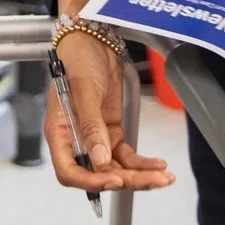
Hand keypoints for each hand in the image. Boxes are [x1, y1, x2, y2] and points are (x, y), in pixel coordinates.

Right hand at [45, 30, 174, 192]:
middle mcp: (77, 141)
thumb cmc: (78, 60)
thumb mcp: (84, 93)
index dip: (90, 182)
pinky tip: (158, 164)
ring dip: (139, 175)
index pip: (69, 172)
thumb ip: (91, 128)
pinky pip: (127, 156)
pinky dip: (142, 163)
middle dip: (127, 180)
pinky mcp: (112, 132)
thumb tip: (100, 161)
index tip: (114, 181)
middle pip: (99, 174)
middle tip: (153, 180)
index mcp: (60, 133)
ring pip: (116, 168)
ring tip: (163, 177)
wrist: (93, 42)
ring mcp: (96, 138)